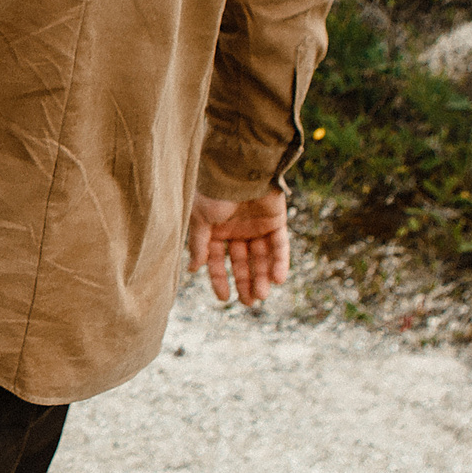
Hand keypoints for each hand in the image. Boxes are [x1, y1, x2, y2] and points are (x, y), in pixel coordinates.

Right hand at [189, 188, 289, 305]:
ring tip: (262, 296)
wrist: (240, 169)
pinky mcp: (276, 221)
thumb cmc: (215, 192)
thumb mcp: (201, 220)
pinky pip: (280, 245)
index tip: (224, 298)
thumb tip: (191, 269)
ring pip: (261, 257)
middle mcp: (237, 230)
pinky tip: (278, 279)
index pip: (218, 260)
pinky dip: (280, 262)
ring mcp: (257, 226)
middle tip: (249, 303)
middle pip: (243, 262)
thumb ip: (199, 245)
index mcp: (216, 230)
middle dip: (245, 282)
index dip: (220, 278)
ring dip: (262, 277)